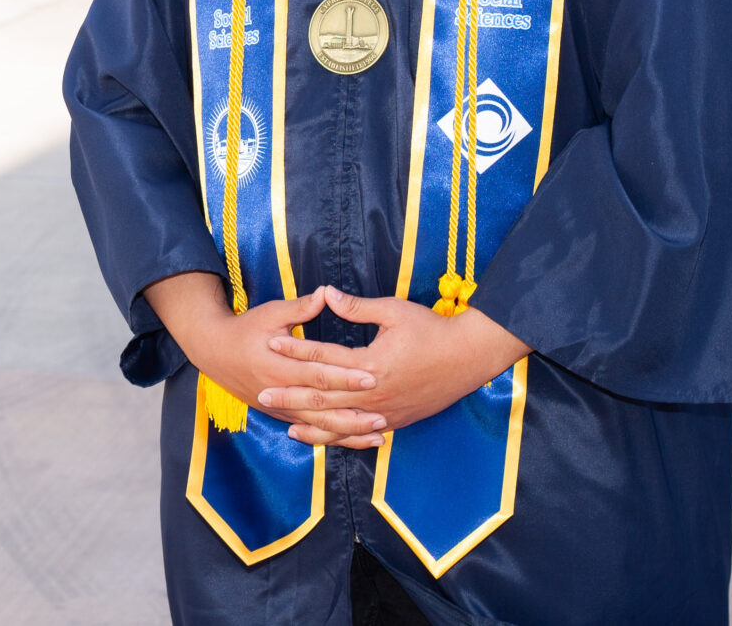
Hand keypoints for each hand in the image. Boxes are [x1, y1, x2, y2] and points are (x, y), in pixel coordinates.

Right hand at [141, 273, 385, 448]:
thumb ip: (301, 307)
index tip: (371, 375)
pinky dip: (335, 437)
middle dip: (352, 411)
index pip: (317, 373)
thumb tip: (327, 292)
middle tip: (382, 413)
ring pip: (318, 425)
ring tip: (378, 432)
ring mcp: (279, 408)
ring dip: (348, 430)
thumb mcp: (271, 313)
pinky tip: (357, 440)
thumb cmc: (245, 328)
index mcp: (278, 365)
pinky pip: (312, 431)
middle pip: (321, 405)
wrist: (214, 351)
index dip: (344, 375)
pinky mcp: (281, 416)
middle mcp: (279, 391)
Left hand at [258, 286, 530, 446]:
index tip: (270, 343)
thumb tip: (325, 293)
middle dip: (291, 395)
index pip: (324, 357)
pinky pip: (360, 434)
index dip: (296, 349)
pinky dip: (338, 437)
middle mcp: (376, 394)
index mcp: (372, 363)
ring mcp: (386, 412)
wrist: (470, 358)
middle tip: (262, 393)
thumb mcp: (394, 311)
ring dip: (310, 424)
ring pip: (340, 423)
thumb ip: (357, 307)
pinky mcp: (395, 422)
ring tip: (284, 423)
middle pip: (324, 396)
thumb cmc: (432, 330)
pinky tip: (321, 437)